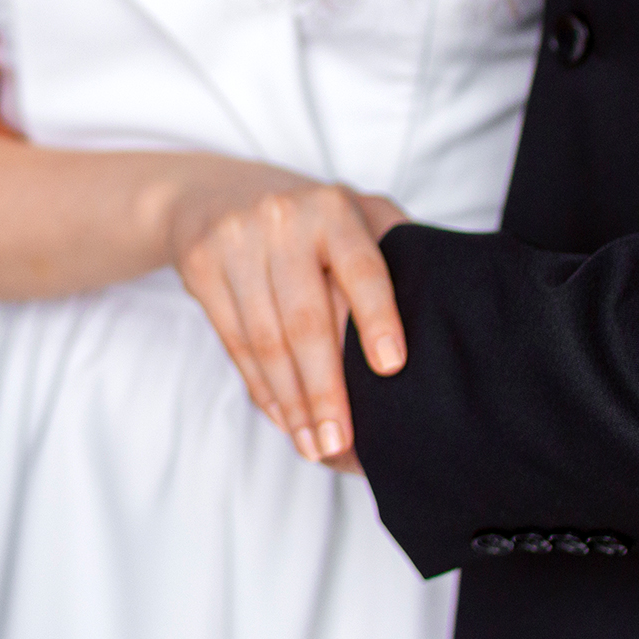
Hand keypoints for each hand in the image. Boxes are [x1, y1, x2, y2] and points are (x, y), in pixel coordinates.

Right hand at [169, 176, 410, 465]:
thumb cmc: (306, 217)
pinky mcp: (201, 269)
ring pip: (265, 341)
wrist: (213, 193)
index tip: (391, 367)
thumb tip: (437, 319)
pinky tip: (283, 419)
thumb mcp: (355, 213)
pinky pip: (234, 344)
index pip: (360, 269)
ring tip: (313, 446)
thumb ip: (393, 250)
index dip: (376, 318)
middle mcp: (281, 220)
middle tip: (340, 442)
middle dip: (324, 389)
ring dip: (291, 402)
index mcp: (332, 208)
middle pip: (304, 320)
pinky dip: (261, 389)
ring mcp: (235, 244)